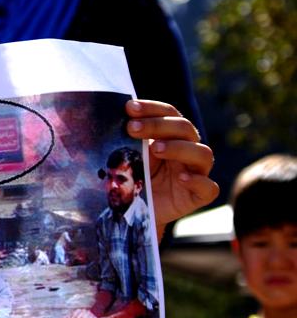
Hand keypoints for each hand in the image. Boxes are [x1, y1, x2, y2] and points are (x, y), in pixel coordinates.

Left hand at [126, 100, 218, 233]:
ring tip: (156, 149)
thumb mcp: (127, 155)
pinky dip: (197, 181)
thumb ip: (126, 139)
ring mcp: (195, 172)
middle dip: (157, 125)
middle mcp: (187, 150)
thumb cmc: (132, 177)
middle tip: (132, 128)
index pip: (169, 113)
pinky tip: (181, 178)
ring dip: (179, 148)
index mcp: (171, 135)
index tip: (129, 107)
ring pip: (203, 154)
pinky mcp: (197, 196)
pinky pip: (209, 188)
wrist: (133, 210)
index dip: (151, 108)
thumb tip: (109, 116)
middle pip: (184, 129)